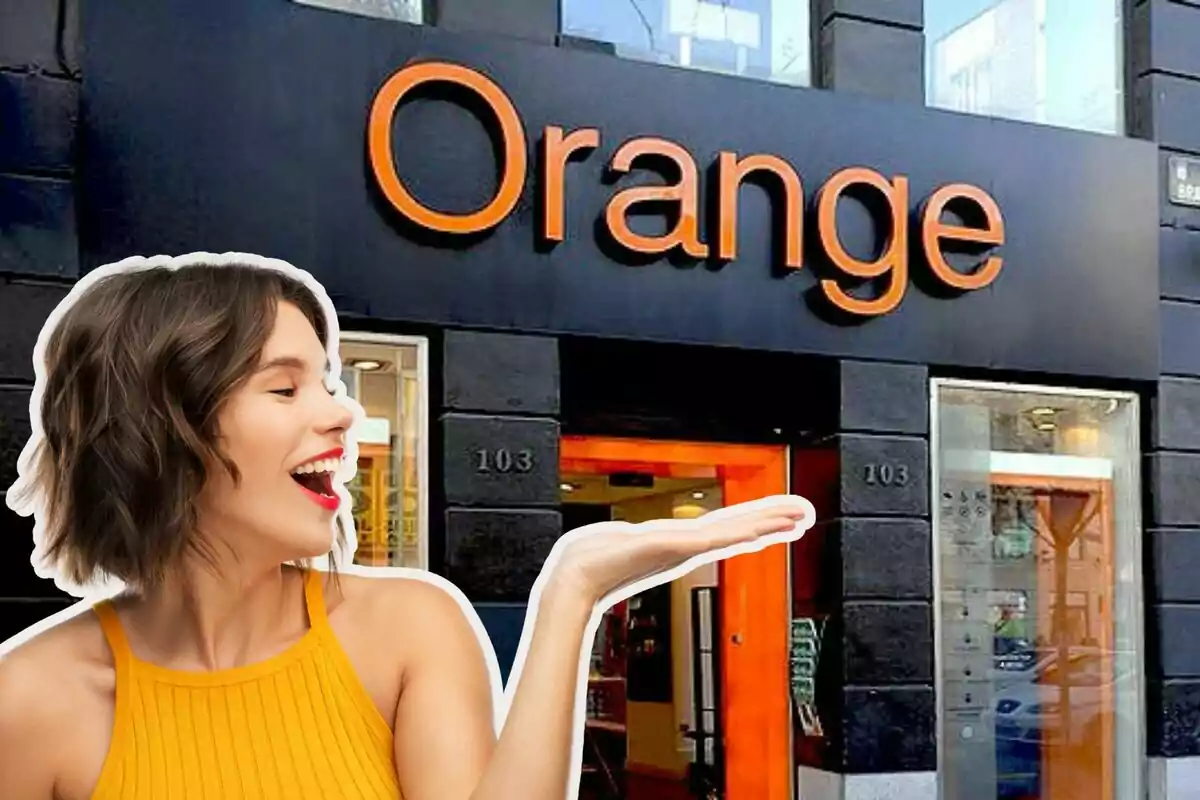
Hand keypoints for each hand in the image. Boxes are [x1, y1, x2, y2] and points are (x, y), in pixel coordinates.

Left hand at [544, 494, 813, 607]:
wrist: (572, 583)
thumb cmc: (585, 562)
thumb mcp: (615, 541)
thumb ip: (624, 540)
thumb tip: (614, 539)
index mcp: (674, 543)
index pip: (723, 528)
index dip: (752, 522)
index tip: (780, 517)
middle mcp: (684, 548)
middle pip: (737, 529)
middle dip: (772, 521)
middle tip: (807, 514)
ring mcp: (682, 549)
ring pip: (734, 532)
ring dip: (768, 523)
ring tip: (799, 516)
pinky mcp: (675, 547)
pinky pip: (717, 537)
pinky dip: (743, 532)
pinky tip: (764, 528)